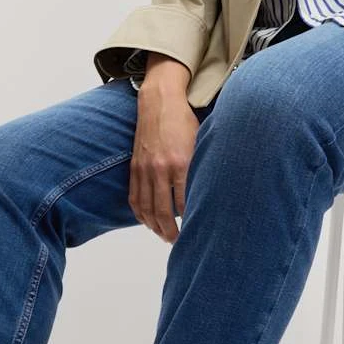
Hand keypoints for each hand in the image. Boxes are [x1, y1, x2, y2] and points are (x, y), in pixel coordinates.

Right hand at [129, 82, 199, 241]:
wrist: (159, 102)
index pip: (185, 204)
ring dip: (155, 227)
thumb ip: (201, 168)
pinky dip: (140, 214)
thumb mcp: (200, 142)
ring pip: (146, 209)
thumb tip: (208, 192)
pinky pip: (134, 197)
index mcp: (181, 163)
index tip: (197, 231)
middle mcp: (161, 169)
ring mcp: (145, 169)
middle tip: (179, 242)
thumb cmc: (184, 121)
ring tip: (164, 236)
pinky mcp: (135, 167)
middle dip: (171, 232)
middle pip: (163, 212)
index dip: (190, 221)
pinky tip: (148, 222)